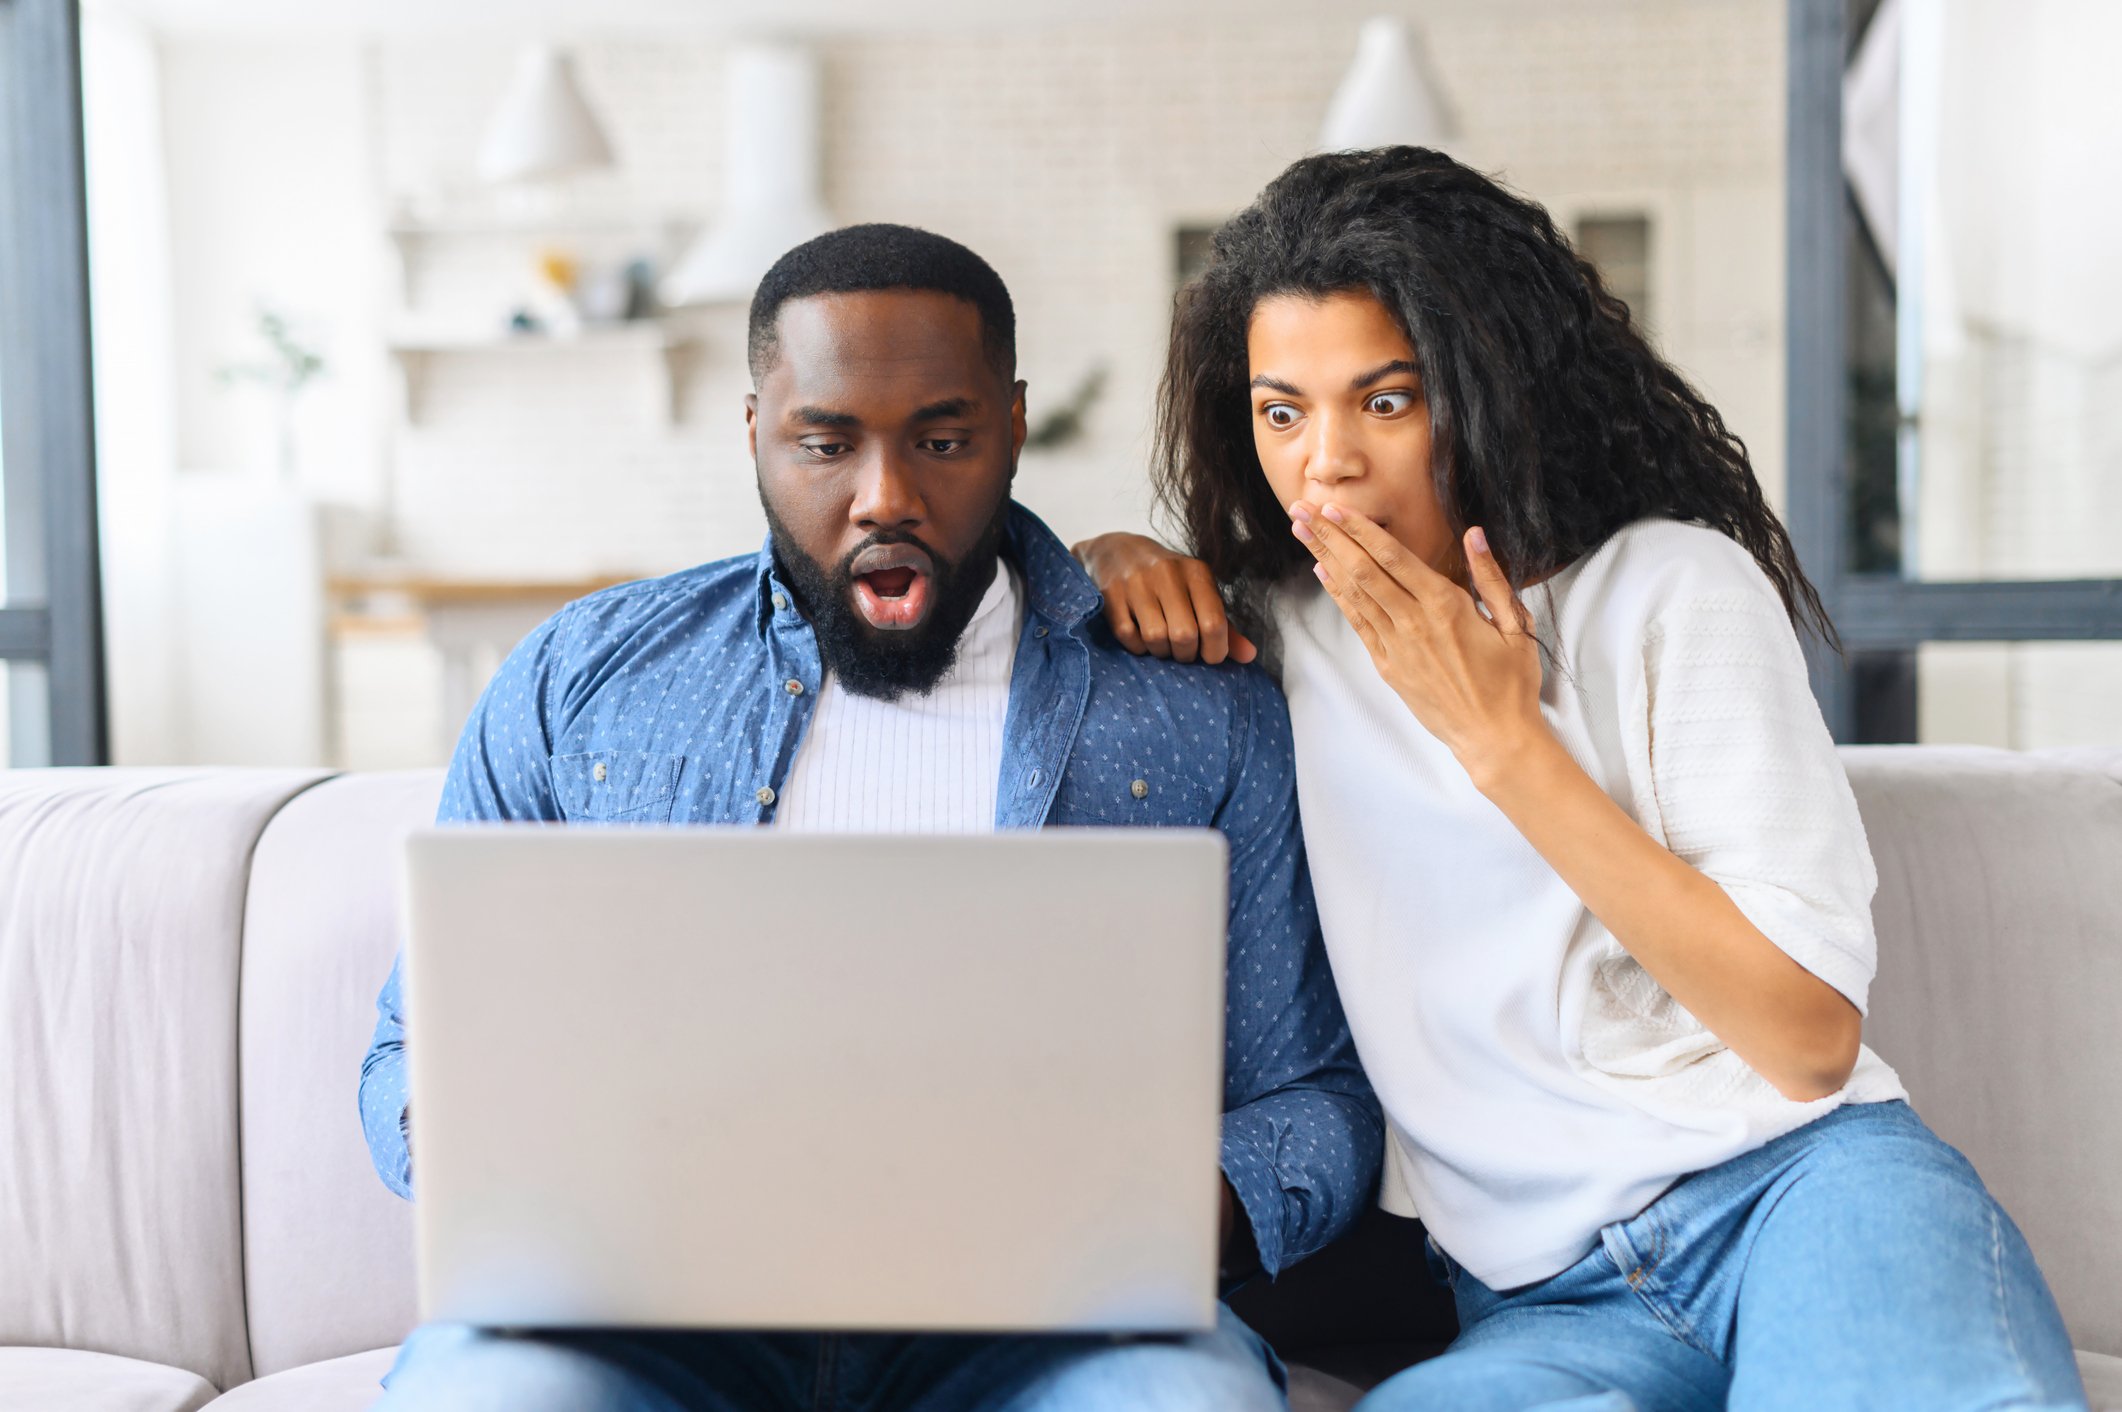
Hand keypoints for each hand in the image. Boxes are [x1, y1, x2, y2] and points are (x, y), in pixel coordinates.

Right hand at [1070, 532, 1256, 663]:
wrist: (1117, 551)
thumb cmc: (1169, 582)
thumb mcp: (1200, 595)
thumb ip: (1225, 626)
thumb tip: (1249, 656)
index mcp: (1196, 572)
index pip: (1214, 624)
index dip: (1215, 651)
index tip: (1209, 655)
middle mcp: (1167, 573)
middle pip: (1184, 636)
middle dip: (1186, 655)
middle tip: (1184, 652)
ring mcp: (1136, 583)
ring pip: (1155, 638)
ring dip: (1161, 652)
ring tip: (1163, 644)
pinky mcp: (1110, 594)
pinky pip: (1128, 636)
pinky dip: (1138, 647)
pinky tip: (1142, 637)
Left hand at [1291, 503, 1545, 787]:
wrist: (1492, 737)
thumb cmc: (1510, 682)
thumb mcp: (1516, 625)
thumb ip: (1491, 577)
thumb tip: (1476, 535)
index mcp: (1446, 606)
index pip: (1393, 557)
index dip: (1360, 530)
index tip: (1335, 507)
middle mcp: (1414, 622)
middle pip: (1362, 570)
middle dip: (1329, 536)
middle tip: (1301, 508)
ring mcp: (1396, 646)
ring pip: (1353, 593)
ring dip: (1325, 558)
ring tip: (1301, 531)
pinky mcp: (1388, 667)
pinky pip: (1358, 623)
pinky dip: (1338, 596)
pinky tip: (1323, 573)